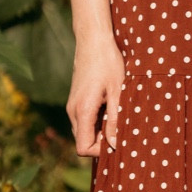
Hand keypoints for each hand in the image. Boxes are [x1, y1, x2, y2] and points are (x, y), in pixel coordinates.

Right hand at [67, 37, 125, 155]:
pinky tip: (109, 107)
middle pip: (82, 141)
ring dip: (99, 131)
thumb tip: (115, 144)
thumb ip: (115, 119)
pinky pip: (83, 120)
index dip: (100, 151)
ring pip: (83, 131)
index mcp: (82, 110)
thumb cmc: (108, 63)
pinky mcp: (75, 100)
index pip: (83, 148)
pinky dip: (96, 121)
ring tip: (116, 115)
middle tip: (120, 127)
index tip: (116, 139)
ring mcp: (72, 105)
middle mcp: (72, 111)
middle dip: (101, 142)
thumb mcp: (117, 91)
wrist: (92, 40)